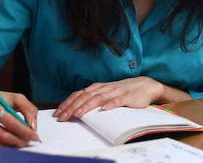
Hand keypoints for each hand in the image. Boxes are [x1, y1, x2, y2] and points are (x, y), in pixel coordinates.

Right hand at [0, 79, 39, 147]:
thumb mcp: (15, 97)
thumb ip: (28, 109)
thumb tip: (32, 126)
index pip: (10, 122)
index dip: (24, 130)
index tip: (34, 135)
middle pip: (3, 136)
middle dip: (20, 140)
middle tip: (29, 140)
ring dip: (14, 145)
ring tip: (22, 140)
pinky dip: (6, 146)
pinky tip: (12, 140)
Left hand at [53, 76, 176, 121]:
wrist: (144, 85)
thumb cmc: (122, 91)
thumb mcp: (105, 94)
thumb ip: (92, 99)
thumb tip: (75, 109)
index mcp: (96, 88)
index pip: (78, 95)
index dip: (67, 103)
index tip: (58, 113)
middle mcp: (104, 88)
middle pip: (85, 97)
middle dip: (72, 107)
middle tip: (63, 117)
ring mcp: (115, 91)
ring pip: (98, 98)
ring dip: (86, 106)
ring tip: (78, 114)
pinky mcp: (127, 96)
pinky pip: (118, 100)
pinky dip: (110, 104)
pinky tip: (104, 109)